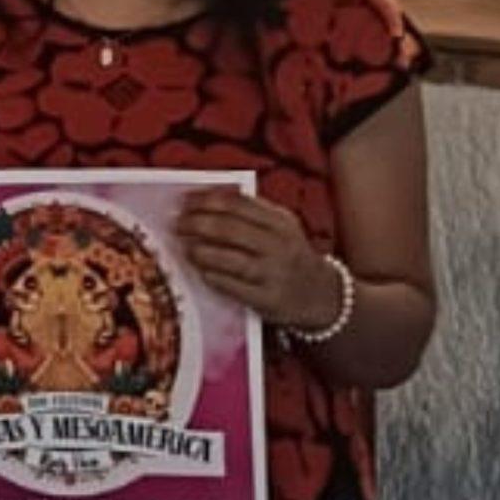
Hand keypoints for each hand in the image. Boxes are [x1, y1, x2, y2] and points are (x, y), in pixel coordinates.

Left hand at [175, 188, 341, 329]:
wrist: (322, 295)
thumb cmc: (289, 254)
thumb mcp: (281, 227)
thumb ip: (250, 213)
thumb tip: (201, 200)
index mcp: (281, 222)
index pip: (238, 204)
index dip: (206, 201)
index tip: (184, 202)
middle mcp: (280, 246)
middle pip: (230, 230)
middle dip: (197, 224)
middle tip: (177, 225)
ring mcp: (275, 274)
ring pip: (230, 259)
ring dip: (201, 251)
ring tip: (185, 248)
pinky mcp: (269, 299)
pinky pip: (234, 286)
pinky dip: (213, 276)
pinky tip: (201, 271)